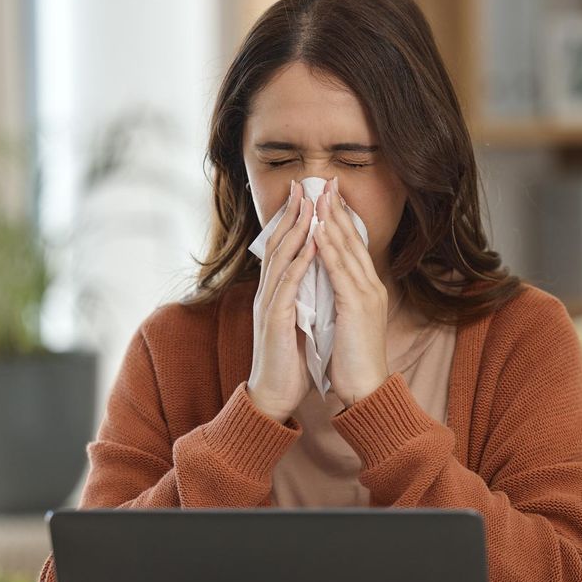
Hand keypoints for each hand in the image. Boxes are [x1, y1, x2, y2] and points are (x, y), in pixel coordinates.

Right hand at [247, 179, 317, 423]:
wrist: (274, 395)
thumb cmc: (288, 361)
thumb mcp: (296, 321)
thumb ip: (301, 298)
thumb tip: (314, 277)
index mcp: (275, 293)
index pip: (283, 249)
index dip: (293, 221)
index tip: (306, 195)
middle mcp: (268, 293)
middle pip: (278, 245)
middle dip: (291, 214)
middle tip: (303, 185)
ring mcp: (270, 305)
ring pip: (281, 259)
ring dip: (296, 230)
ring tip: (308, 204)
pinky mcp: (276, 321)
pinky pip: (288, 286)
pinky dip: (299, 263)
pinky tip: (310, 245)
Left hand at [314, 177, 389, 406]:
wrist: (366, 389)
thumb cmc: (352, 361)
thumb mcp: (347, 322)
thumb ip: (340, 299)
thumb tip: (327, 283)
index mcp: (368, 290)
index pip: (354, 247)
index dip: (341, 220)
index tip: (329, 197)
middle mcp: (371, 286)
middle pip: (353, 240)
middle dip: (338, 210)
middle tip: (326, 182)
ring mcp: (366, 294)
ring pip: (347, 249)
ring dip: (331, 221)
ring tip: (319, 196)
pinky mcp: (356, 306)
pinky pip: (339, 271)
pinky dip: (327, 249)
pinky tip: (316, 232)